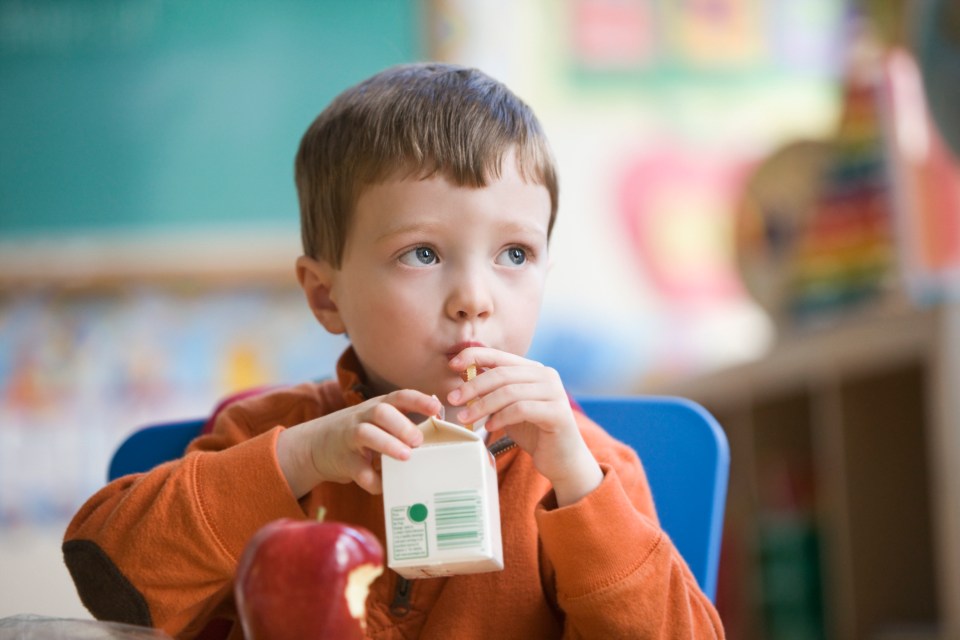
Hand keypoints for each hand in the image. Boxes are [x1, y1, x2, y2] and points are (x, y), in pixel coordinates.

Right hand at [277, 390, 439, 497]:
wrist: (315, 446)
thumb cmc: (360, 434)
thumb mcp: (379, 421)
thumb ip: (405, 421)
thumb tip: (442, 422)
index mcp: (378, 406)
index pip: (400, 397)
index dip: (419, 401)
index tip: (437, 408)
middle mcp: (363, 417)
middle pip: (381, 411)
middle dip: (402, 425)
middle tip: (419, 440)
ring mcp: (350, 437)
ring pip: (366, 434)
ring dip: (387, 444)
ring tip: (405, 456)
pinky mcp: (342, 460)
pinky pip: (358, 470)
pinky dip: (373, 480)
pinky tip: (385, 485)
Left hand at [447, 347, 602, 506]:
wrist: (562, 460)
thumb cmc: (533, 432)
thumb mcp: (508, 407)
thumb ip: (493, 391)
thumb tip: (463, 376)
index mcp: (534, 369)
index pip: (500, 356)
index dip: (475, 356)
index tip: (452, 365)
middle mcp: (547, 375)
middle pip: (502, 374)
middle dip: (473, 386)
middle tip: (453, 399)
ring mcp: (555, 392)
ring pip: (509, 392)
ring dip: (482, 404)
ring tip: (465, 418)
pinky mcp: (558, 413)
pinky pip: (522, 409)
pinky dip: (501, 417)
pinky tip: (490, 427)